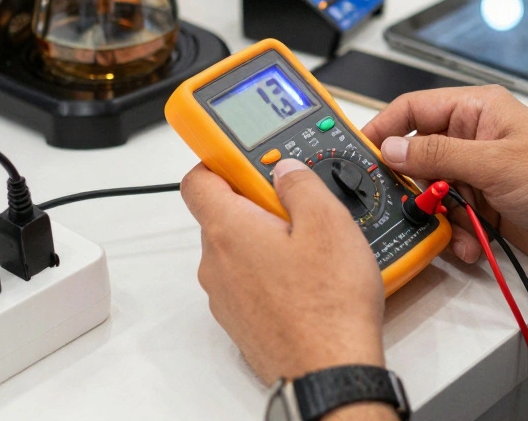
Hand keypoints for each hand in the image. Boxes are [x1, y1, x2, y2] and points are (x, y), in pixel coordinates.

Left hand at [181, 159, 385, 383]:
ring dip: (267, 238)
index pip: (198, 178)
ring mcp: (226, 296)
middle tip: (300, 204)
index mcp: (228, 230)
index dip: (219, 159)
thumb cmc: (327, 307)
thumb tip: (286, 170)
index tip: (245, 154)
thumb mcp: (328, 223)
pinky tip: (309, 278)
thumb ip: (302, 184)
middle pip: (223, 213)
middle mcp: (216, 263)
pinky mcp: (242, 320)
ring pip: (238, 249)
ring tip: (314, 246)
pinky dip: (272, 271)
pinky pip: (250, 281)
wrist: (329, 373)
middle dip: (258, 201)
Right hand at [361, 86, 527, 272]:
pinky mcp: (486, 208)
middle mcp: (474, 140)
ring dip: (437, 217)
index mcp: (477, 111)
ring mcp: (479, 175)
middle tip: (406, 203)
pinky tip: (473, 245)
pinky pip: (451, 220)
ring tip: (453, 230)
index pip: (413, 109)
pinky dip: (456, 236)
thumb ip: (437, 155)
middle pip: (417, 156)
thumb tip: (392, 148)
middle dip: (412, 185)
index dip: (384, 129)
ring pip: (431, 194)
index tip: (360, 153)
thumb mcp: (494, 164)